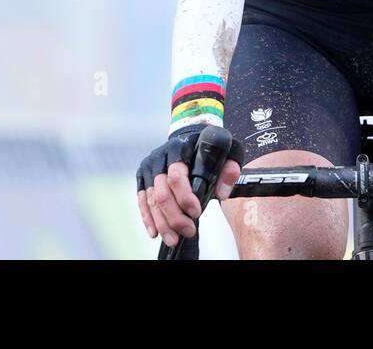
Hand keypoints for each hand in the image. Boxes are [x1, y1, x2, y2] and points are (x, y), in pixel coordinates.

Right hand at [136, 125, 242, 247]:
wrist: (189, 134)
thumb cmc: (208, 145)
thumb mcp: (227, 150)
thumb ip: (229, 169)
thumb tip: (222, 192)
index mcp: (180, 149)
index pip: (176, 176)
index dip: (185, 197)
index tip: (196, 212)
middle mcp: (160, 157)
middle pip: (162, 192)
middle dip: (174, 216)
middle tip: (188, 230)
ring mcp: (149, 167)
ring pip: (151, 200)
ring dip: (162, 222)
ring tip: (173, 238)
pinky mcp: (143, 177)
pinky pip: (142, 200)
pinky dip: (148, 218)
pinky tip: (155, 231)